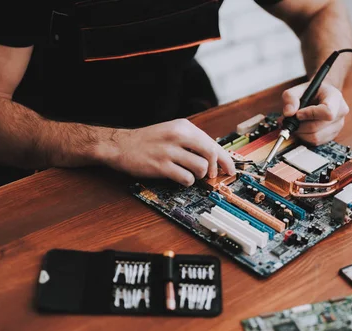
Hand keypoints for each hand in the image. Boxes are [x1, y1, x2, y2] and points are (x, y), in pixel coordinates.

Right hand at [101, 119, 235, 186]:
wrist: (120, 145)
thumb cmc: (148, 141)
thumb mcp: (171, 132)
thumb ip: (192, 141)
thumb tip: (216, 157)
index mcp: (183, 126)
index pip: (213, 143)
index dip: (226, 159)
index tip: (231, 169)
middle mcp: (178, 136)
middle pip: (211, 154)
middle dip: (215, 168)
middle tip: (210, 175)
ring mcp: (169, 151)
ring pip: (200, 167)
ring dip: (199, 175)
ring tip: (189, 174)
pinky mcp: (161, 166)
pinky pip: (186, 178)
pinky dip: (187, 181)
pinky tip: (180, 178)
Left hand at [282, 81, 348, 144]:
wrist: (320, 96)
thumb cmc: (310, 92)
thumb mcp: (298, 89)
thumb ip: (290, 98)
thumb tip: (289, 113)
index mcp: (335, 97)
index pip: (327, 112)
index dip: (310, 115)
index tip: (298, 114)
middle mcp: (340, 112)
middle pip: (317, 127)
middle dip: (300, 126)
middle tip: (289, 120)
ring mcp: (338, 126)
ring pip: (315, 137)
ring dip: (300, 133)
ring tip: (294, 124)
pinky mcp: (332, 135)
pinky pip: (316, 142)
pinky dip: (304, 137)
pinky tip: (301, 129)